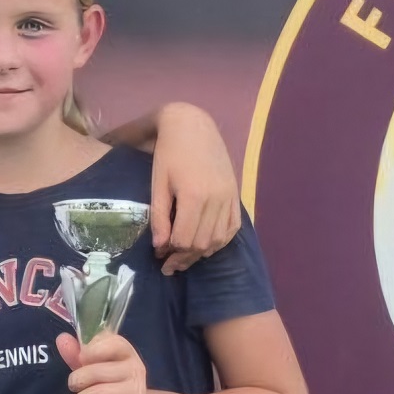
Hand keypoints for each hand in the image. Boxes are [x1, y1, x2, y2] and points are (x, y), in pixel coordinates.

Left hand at [57, 330, 147, 393]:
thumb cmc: (108, 386)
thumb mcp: (92, 368)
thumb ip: (76, 354)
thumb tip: (62, 339)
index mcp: (126, 353)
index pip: (113, 342)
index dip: (93, 349)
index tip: (81, 358)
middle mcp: (135, 369)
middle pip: (97, 372)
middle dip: (77, 381)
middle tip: (71, 388)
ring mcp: (136, 392)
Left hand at [150, 103, 240, 274]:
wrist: (193, 128)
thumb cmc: (169, 155)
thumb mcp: (158, 185)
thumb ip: (160, 218)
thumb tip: (159, 248)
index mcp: (194, 196)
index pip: (184, 239)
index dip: (170, 253)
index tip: (158, 256)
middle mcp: (216, 198)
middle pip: (202, 243)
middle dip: (184, 258)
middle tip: (169, 265)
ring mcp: (229, 196)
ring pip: (219, 239)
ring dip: (201, 253)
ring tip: (185, 258)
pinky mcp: (236, 193)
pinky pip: (233, 226)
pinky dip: (221, 241)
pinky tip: (207, 247)